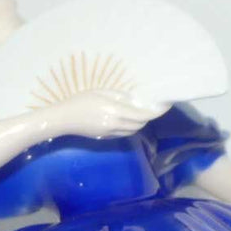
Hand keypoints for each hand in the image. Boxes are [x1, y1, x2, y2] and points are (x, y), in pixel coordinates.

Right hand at [45, 90, 168, 139]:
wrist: (64, 119)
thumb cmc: (80, 101)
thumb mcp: (101, 92)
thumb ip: (120, 96)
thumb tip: (136, 100)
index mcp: (115, 111)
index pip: (143, 114)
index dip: (156, 111)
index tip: (166, 105)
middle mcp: (116, 124)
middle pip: (140, 123)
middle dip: (148, 116)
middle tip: (153, 106)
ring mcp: (111, 133)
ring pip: (133, 130)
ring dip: (139, 122)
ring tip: (139, 111)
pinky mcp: (106, 138)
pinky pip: (124, 133)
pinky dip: (129, 126)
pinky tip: (125, 118)